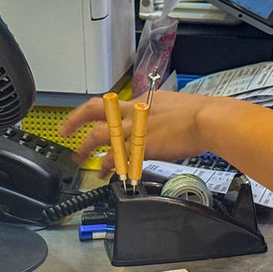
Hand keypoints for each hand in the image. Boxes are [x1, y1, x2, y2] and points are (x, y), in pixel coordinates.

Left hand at [59, 90, 226, 172]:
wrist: (207, 120)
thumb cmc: (200, 114)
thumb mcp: (175, 105)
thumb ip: (160, 113)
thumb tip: (158, 121)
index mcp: (143, 99)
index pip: (114, 104)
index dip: (102, 114)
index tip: (96, 120)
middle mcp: (134, 111)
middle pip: (95, 110)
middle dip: (75, 119)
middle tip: (65, 130)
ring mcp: (135, 129)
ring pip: (99, 135)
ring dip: (86, 147)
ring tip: (79, 157)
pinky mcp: (140, 146)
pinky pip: (116, 157)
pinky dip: (107, 165)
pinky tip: (102, 172)